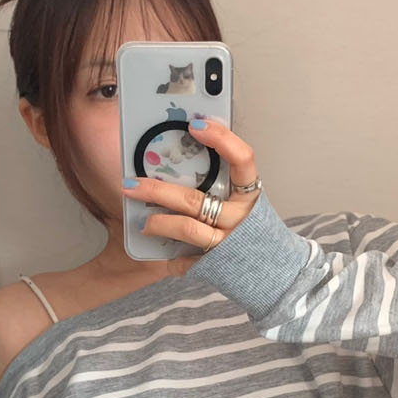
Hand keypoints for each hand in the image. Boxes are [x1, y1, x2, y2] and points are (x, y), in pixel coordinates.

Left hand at [120, 114, 259, 251]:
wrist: (267, 273)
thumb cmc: (245, 228)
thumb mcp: (237, 200)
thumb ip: (218, 179)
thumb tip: (182, 145)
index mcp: (248, 195)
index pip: (242, 159)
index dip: (221, 139)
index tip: (194, 125)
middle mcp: (241, 218)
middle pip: (195, 199)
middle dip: (158, 190)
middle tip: (130, 184)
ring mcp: (228, 243)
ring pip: (186, 229)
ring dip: (159, 223)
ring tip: (142, 223)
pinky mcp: (215, 265)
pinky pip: (186, 258)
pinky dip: (170, 255)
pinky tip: (159, 249)